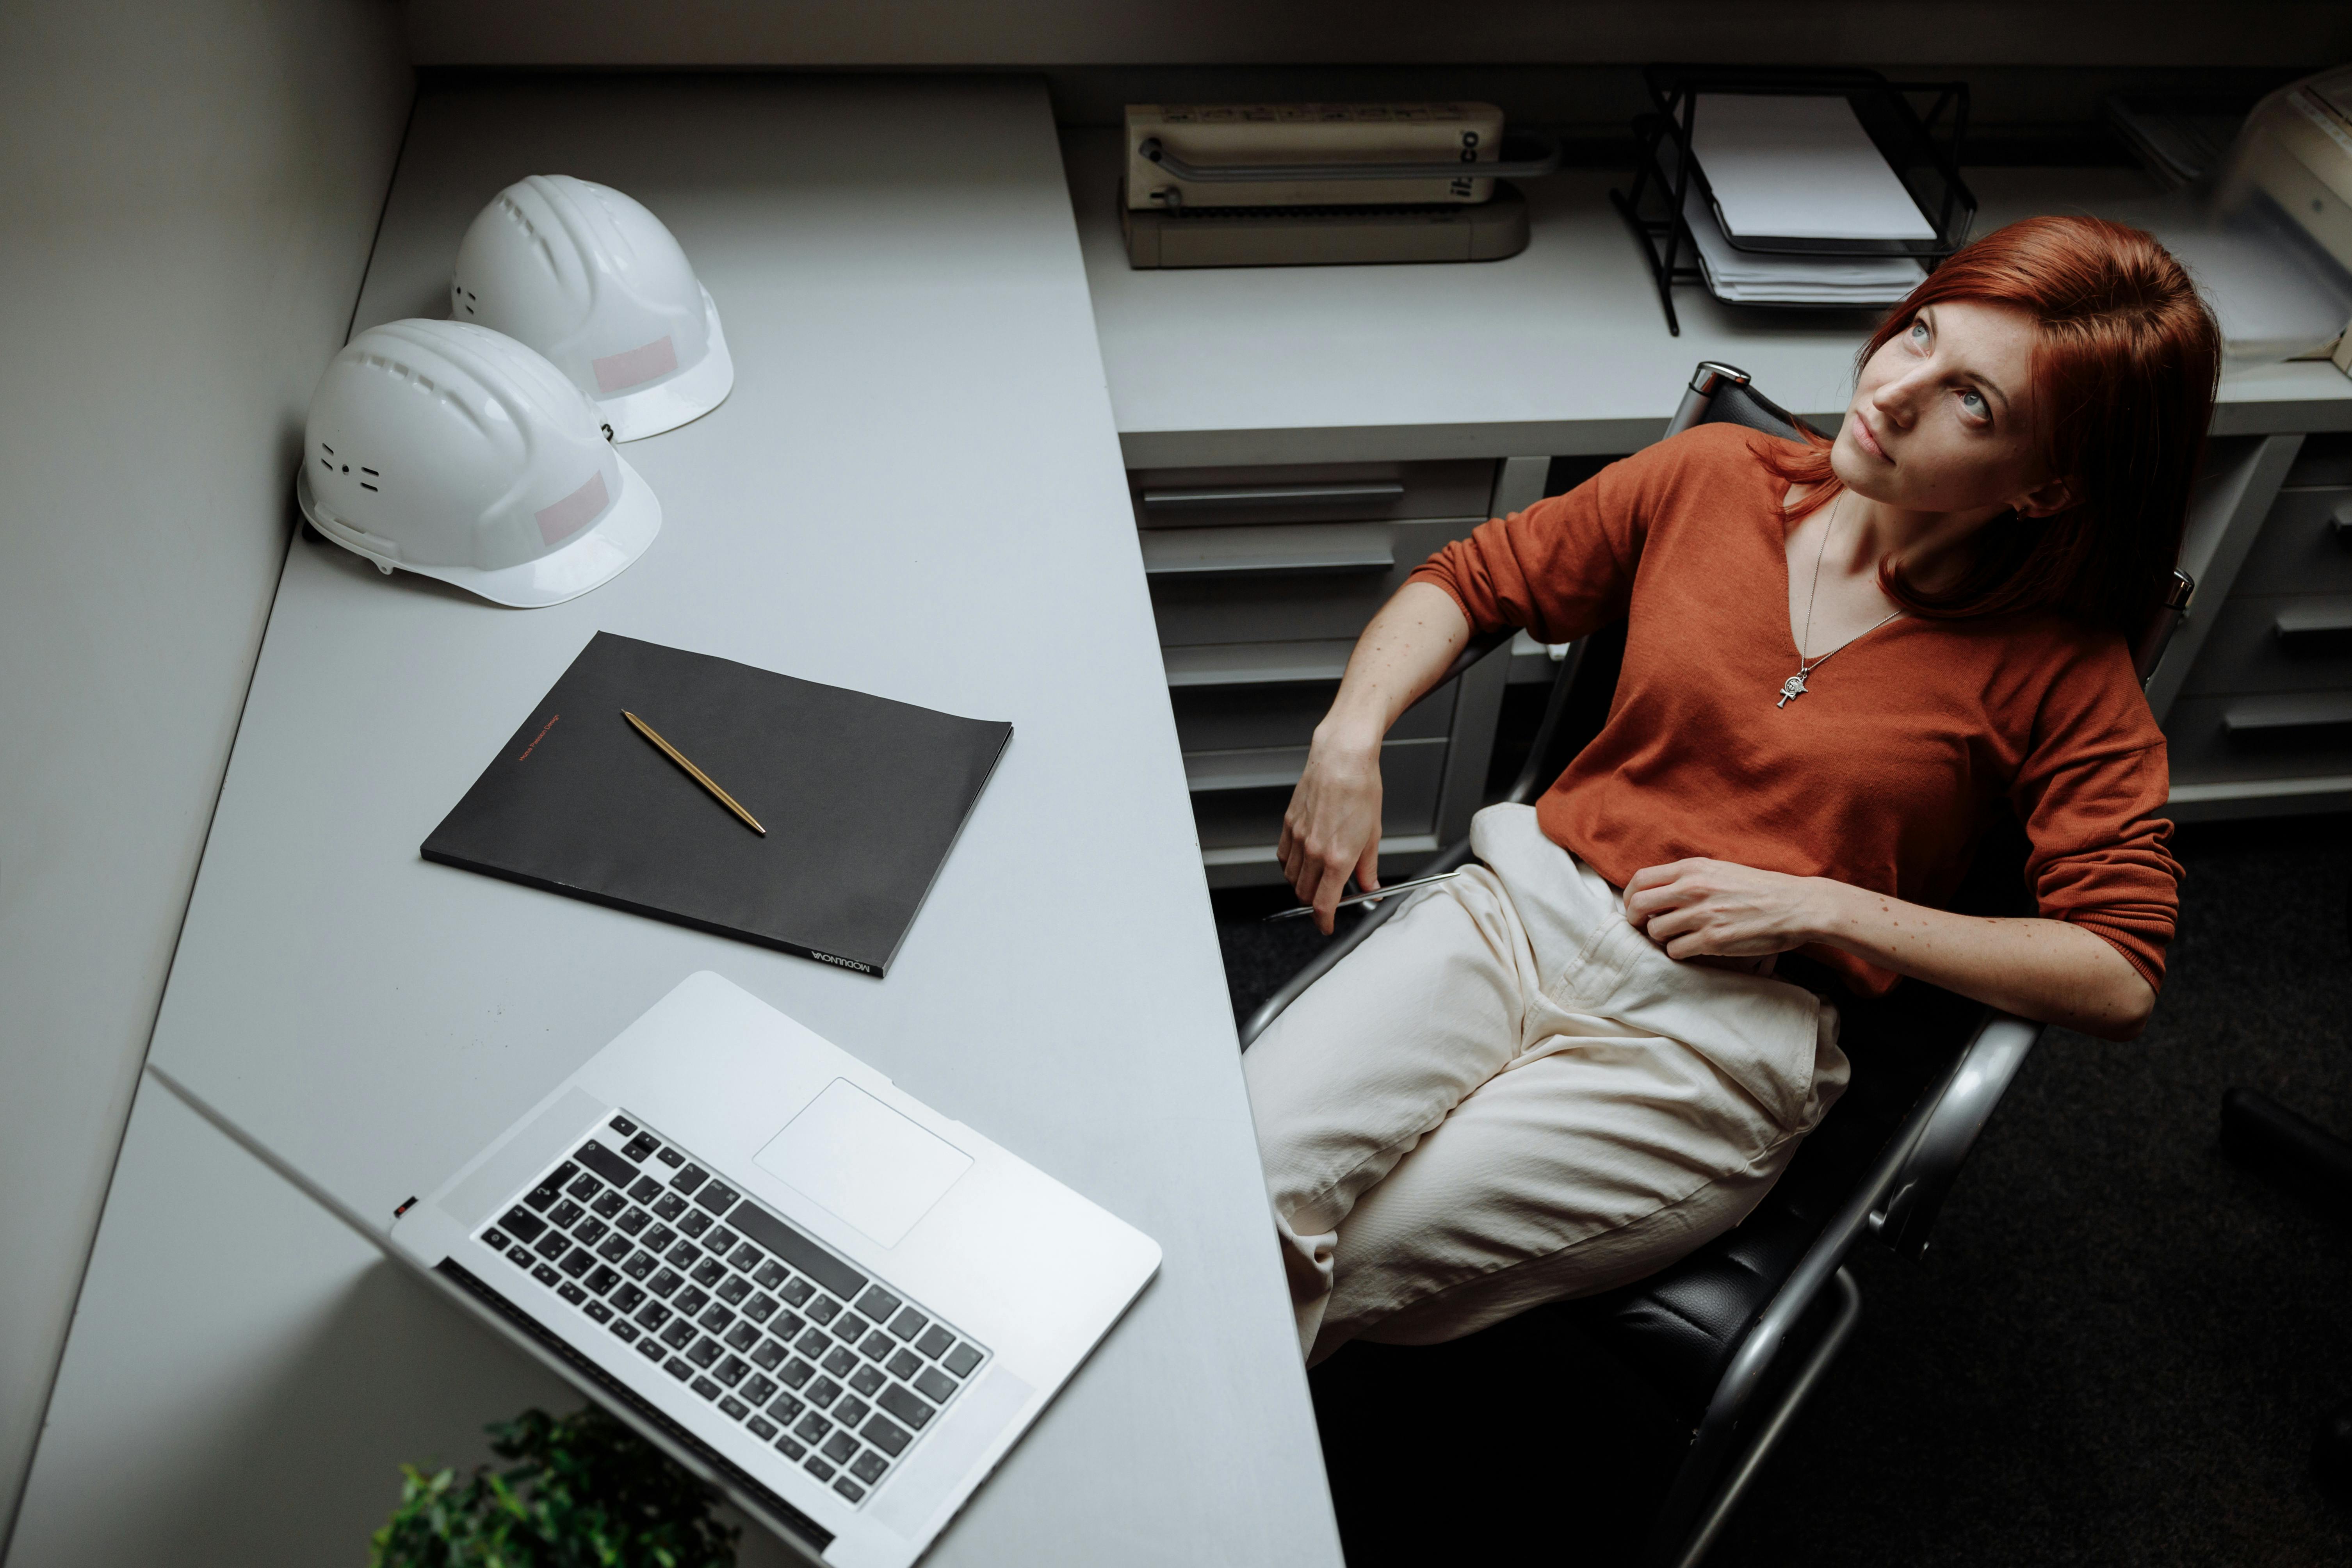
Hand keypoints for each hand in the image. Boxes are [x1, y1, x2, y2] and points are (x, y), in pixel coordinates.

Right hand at [1278, 731, 1383, 934]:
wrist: (1342, 758)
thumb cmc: (1361, 789)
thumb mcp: (1373, 834)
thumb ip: (1368, 867)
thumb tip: (1370, 886)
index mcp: (1338, 858)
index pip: (1323, 904)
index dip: (1325, 921)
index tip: (1328, 926)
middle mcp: (1314, 851)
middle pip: (1304, 894)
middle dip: (1315, 904)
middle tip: (1329, 900)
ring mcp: (1298, 837)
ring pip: (1291, 877)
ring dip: (1302, 885)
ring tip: (1318, 878)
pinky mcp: (1288, 824)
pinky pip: (1283, 856)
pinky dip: (1291, 866)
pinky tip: (1304, 860)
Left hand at [1621, 858, 1843, 959]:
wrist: (1795, 905)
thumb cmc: (1758, 888)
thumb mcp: (1719, 869)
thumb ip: (1687, 877)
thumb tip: (1657, 890)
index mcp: (1692, 868)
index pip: (1640, 880)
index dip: (1630, 897)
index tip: (1634, 907)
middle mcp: (1692, 889)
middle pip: (1638, 906)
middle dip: (1635, 919)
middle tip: (1645, 926)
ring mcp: (1702, 915)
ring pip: (1655, 931)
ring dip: (1662, 937)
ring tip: (1680, 935)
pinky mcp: (1713, 939)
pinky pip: (1676, 950)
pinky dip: (1680, 952)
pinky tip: (1694, 946)